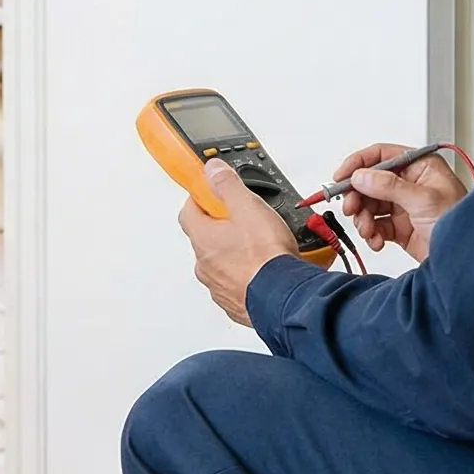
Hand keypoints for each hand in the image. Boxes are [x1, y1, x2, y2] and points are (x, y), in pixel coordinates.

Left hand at [179, 160, 301, 326]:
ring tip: (262, 246)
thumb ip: (227, 185)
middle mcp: (205, 265)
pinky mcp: (236, 303)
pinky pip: (237, 283)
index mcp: (203, 238)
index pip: (189, 211)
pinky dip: (247, 275)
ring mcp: (218, 286)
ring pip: (221, 263)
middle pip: (206, 238)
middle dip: (222, 227)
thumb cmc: (266, 257)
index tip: (212, 193)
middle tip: (245, 219)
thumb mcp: (248, 207)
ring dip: (236, 253)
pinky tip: (267, 269)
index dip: (200, 198)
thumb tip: (211, 170)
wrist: (284, 298)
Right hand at [330, 142, 468, 260]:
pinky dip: (371, 233)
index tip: (340, 177)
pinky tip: (376, 240)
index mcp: (420, 167)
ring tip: (368, 230)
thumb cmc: (460, 224)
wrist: (467, 260)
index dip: (358, 164)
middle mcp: (411, 183)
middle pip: (370, 182)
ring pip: (370, 205)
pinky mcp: (401, 227)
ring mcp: (405, 206)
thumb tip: (361, 176)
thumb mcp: (423, 200)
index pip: (381, 155)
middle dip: (358, 196)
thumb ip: (389, 186)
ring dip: (363, 218)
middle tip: (351, 208)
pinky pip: (376, 226)